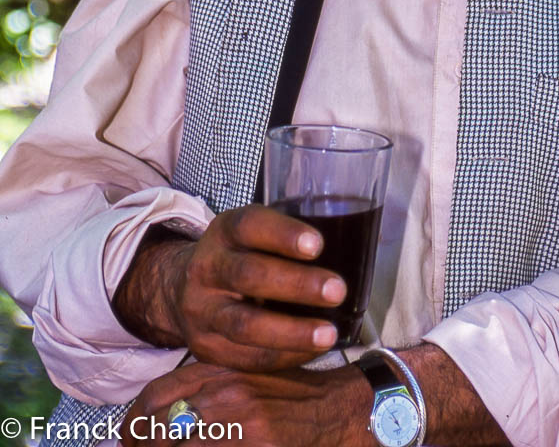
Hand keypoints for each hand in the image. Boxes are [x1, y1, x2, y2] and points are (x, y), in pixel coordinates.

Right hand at [112, 205, 347, 371]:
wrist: (182, 289)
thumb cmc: (238, 256)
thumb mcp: (252, 235)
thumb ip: (286, 241)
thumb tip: (350, 252)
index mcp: (224, 231)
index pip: (250, 225)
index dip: (283, 234)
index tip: (318, 244)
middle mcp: (206, 268)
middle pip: (249, 275)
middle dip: (297, 285)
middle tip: (337, 290)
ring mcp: (201, 312)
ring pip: (244, 325)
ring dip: (291, 332)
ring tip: (328, 334)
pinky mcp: (204, 348)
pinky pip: (245, 358)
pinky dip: (282, 357)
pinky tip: (310, 351)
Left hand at [118, 359, 371, 446]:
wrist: (336, 410)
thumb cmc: (288, 397)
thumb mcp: (244, 378)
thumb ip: (206, 389)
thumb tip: (159, 417)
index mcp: (218, 371)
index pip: (155, 395)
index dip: (133, 423)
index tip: (129, 437)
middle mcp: (224, 395)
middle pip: (157, 426)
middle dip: (141, 443)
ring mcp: (239, 425)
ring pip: (178, 444)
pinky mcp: (256, 444)